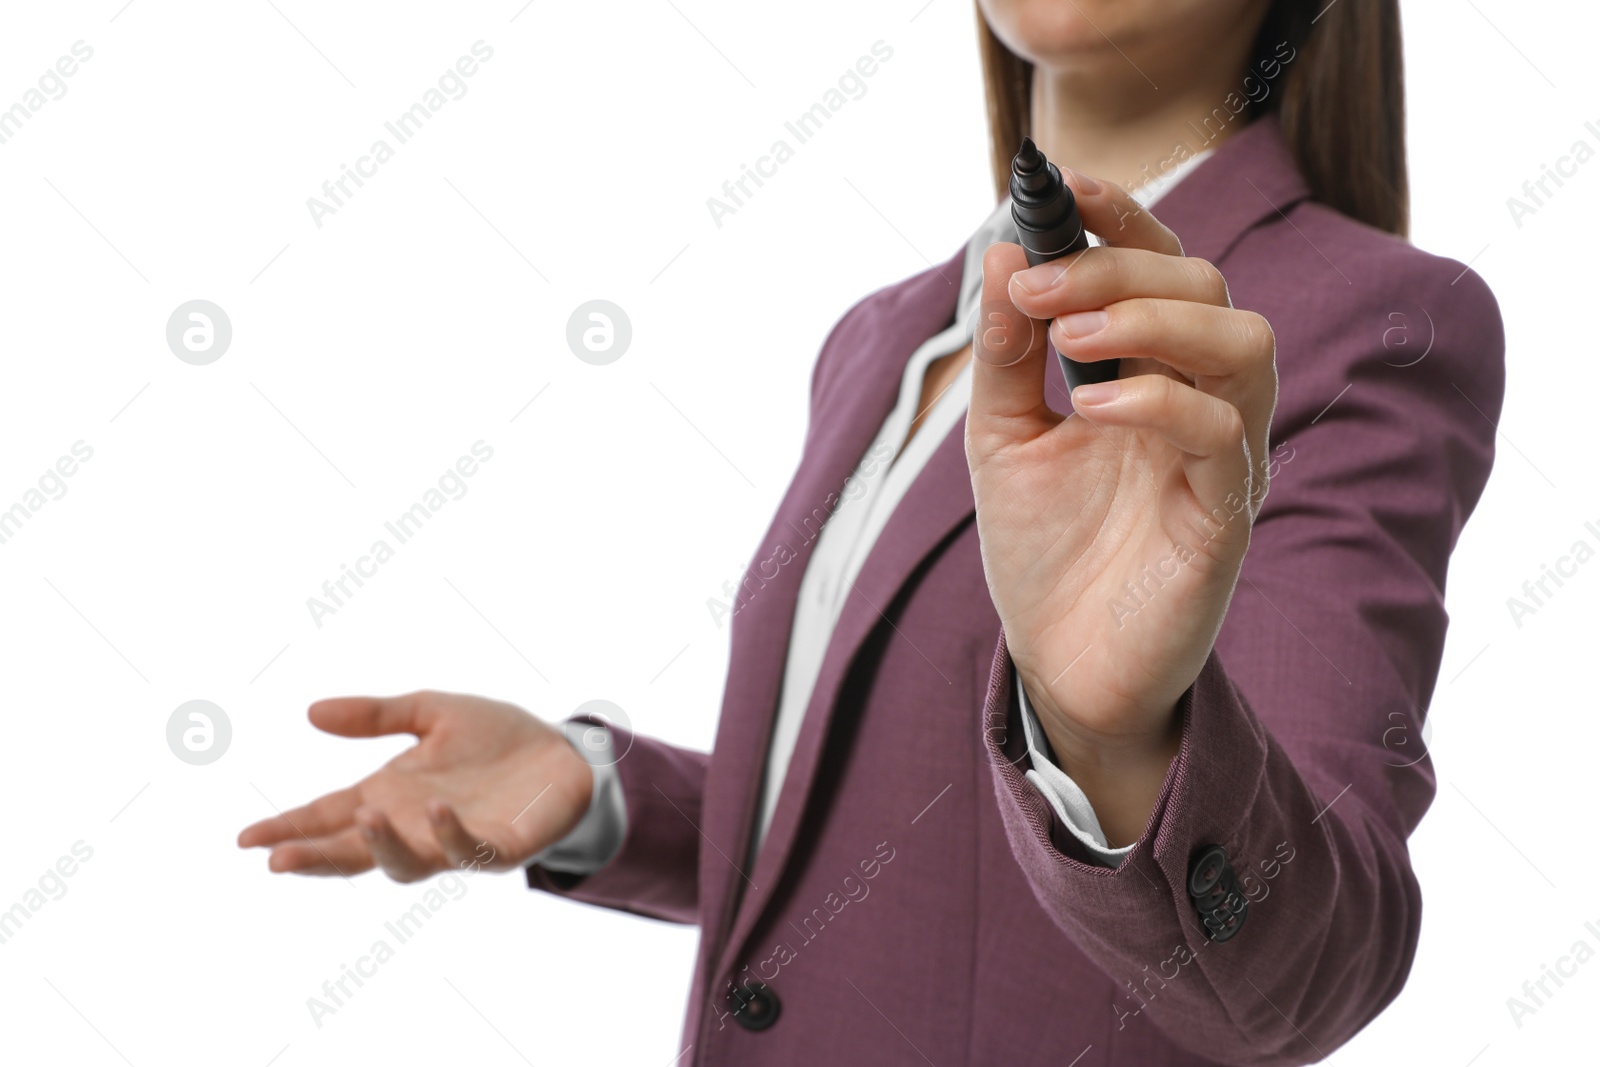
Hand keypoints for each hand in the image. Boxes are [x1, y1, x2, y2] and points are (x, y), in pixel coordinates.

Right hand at [237, 691, 593, 881]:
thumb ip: (376, 716)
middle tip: (278, 860)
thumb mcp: (432, 713)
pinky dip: (450, 832)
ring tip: (363, 817)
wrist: (565, 752)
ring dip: (382, 845)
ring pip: (406, 863)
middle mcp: (413, 825)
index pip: (328, 817)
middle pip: (354, 852)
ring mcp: (453, 841)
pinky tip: (437, 808)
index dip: (290, 829)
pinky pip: (469, 850)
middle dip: (317, 857)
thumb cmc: (497, 738)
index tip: (246, 838)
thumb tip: (310, 711)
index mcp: (390, 795)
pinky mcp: (498, 847)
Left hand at [965, 172, 1276, 845]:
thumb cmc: (1043, 550)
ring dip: (1156, 318)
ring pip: (1244, 341)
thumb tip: (1002, 252)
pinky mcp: (1226, 514)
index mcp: (1149, 372)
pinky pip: (1220, 431)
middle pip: (1205, 284)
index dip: (1124, 216)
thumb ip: (1006, 352)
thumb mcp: (1001, 437)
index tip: (1062, 186)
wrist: (1061, 666)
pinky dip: (1155, 400)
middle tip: (1039, 286)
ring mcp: (1222, 455)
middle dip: (1118, 265)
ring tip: (1076, 334)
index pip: (1162, 264)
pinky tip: (1088, 408)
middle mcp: (1198, 401)